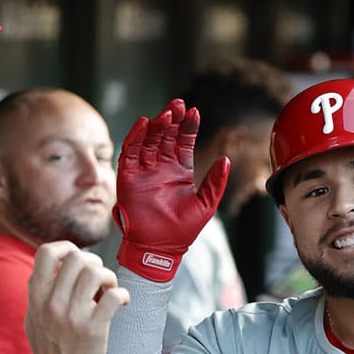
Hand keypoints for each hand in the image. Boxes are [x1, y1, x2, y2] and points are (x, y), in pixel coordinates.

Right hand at [24, 243, 128, 353]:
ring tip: (109, 291)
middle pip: (78, 257)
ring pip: (97, 272)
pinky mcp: (94, 330)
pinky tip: (122, 303)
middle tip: (99, 281)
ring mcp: (73, 316)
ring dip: (109, 277)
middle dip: (94, 263)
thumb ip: (41, 290)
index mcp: (37, 296)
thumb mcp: (33, 315)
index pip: (47, 252)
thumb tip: (56, 265)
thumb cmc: (47, 350)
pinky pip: (115, 296)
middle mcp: (53, 302)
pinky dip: (123, 295)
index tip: (78, 261)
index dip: (67, 248)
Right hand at [114, 98, 229, 280]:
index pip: (183, 142)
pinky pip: (130, 152)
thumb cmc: (182, 231)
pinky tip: (144, 124)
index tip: (195, 112)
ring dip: (156, 125)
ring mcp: (143, 171)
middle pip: (165, 136)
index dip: (188, 127)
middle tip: (179, 104)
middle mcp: (160, 167)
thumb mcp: (205, 205)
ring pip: (149, 140)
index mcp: (179, 171)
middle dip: (172, 119)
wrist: (159, 249)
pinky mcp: (128, 177)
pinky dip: (135, 137)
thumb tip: (226, 159)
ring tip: (166, 113)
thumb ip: (215, 182)